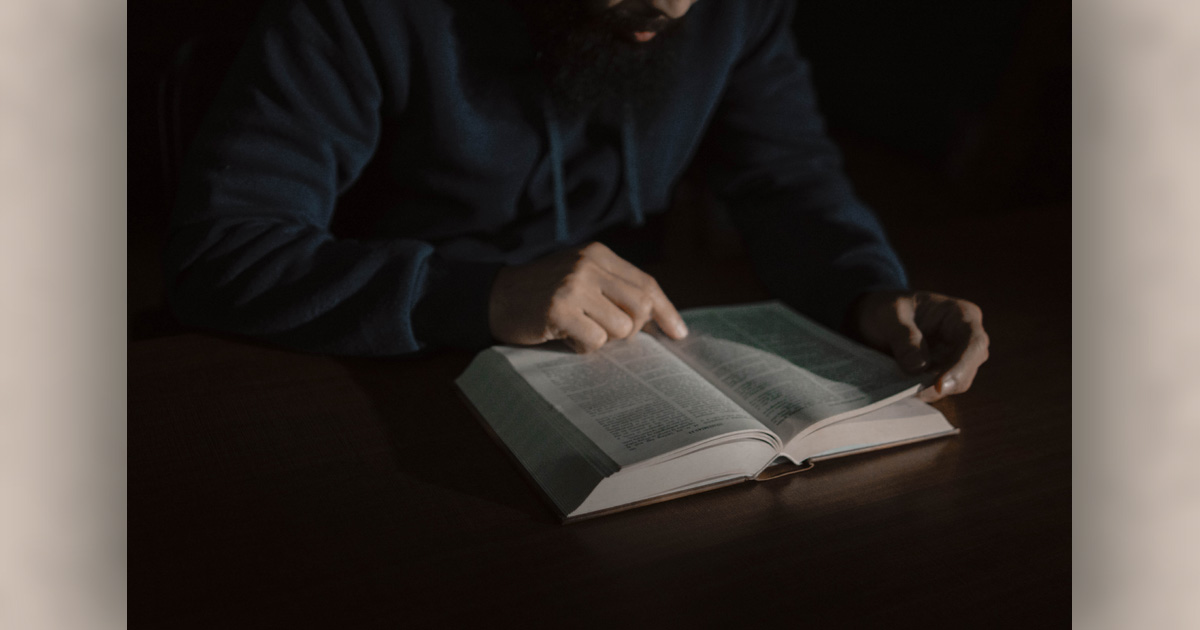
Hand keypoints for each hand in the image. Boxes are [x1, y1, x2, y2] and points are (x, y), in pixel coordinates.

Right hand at [488, 242, 688, 352]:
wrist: (495, 297)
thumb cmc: (544, 293)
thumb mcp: (581, 278)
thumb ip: (615, 290)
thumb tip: (658, 320)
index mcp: (598, 254)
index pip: (646, 284)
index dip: (666, 311)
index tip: (679, 334)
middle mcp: (589, 265)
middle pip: (640, 308)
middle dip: (631, 329)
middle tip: (604, 330)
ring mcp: (574, 286)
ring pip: (620, 329)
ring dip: (603, 338)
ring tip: (577, 328)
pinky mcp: (559, 309)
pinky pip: (595, 341)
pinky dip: (584, 346)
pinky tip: (565, 335)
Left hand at [849, 290, 989, 402]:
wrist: (878, 319)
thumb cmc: (888, 309)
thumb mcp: (890, 314)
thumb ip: (904, 336)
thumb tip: (919, 367)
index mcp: (961, 315)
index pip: (974, 343)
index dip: (961, 367)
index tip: (940, 385)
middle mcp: (966, 338)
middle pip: (968, 369)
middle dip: (942, 384)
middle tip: (910, 391)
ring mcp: (957, 358)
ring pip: (954, 385)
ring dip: (930, 390)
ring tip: (902, 388)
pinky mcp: (944, 374)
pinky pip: (939, 390)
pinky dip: (923, 392)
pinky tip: (903, 390)